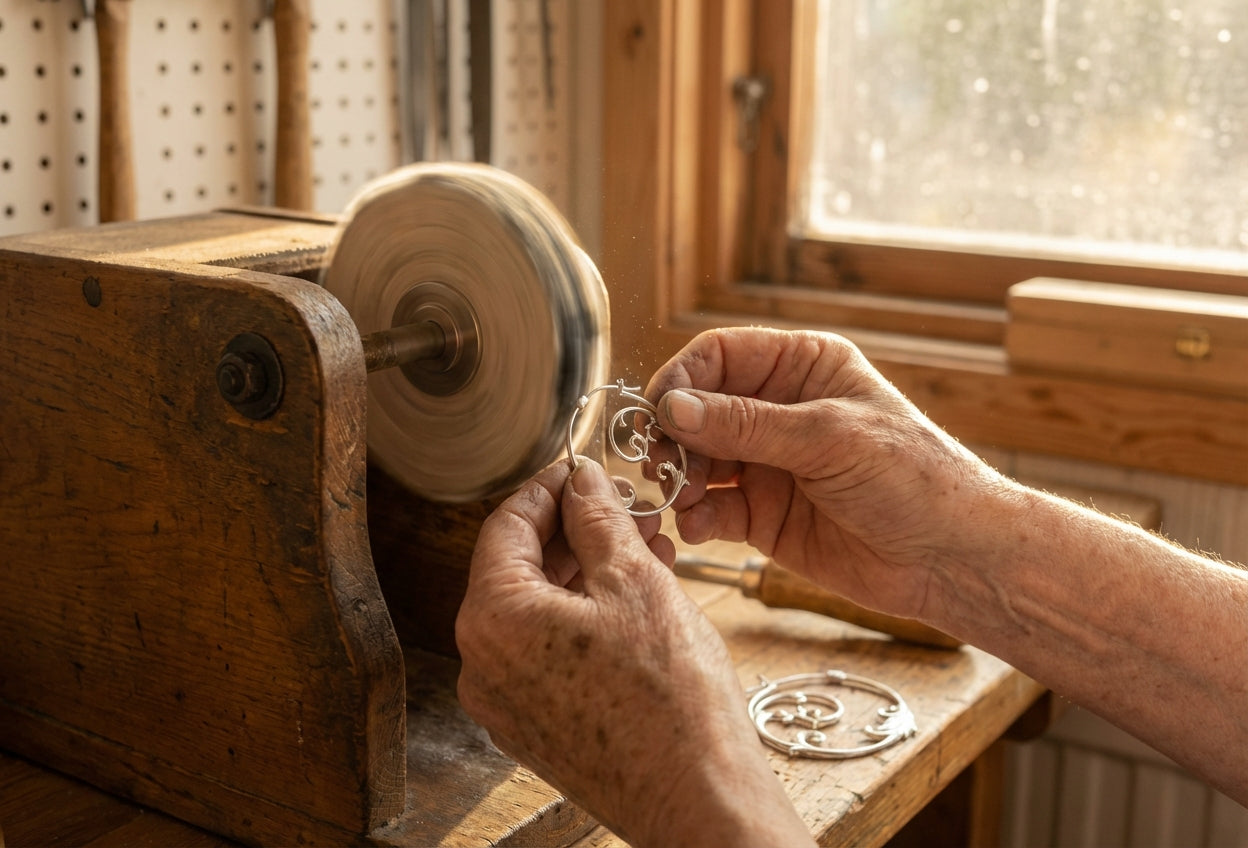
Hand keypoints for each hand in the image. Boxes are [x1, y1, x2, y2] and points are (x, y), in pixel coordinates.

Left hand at [455, 458, 812, 846]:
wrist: (699, 800)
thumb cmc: (671, 698)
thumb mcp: (636, 581)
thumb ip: (598, 520)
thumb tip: (582, 481)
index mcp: (493, 619)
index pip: (505, 525)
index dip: (547, 488)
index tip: (580, 471)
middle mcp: (482, 665)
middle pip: (517, 569)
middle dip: (574, 532)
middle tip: (626, 510)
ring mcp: (505, 703)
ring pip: (536, 612)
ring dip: (585, 575)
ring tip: (646, 552)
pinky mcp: (534, 729)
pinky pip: (546, 654)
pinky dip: (582, 620)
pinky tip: (634, 605)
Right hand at [646, 327, 1012, 620]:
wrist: (950, 557)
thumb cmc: (914, 478)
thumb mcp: (828, 438)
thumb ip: (745, 424)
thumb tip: (671, 408)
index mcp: (803, 368)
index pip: (719, 356)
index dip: (681, 380)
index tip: (656, 413)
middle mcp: (779, 410)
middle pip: (697, 409)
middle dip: (673, 435)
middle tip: (660, 464)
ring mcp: (768, 464)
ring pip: (697, 460)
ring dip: (679, 478)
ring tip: (681, 498)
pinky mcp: (763, 515)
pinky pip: (711, 508)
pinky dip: (696, 516)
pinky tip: (699, 528)